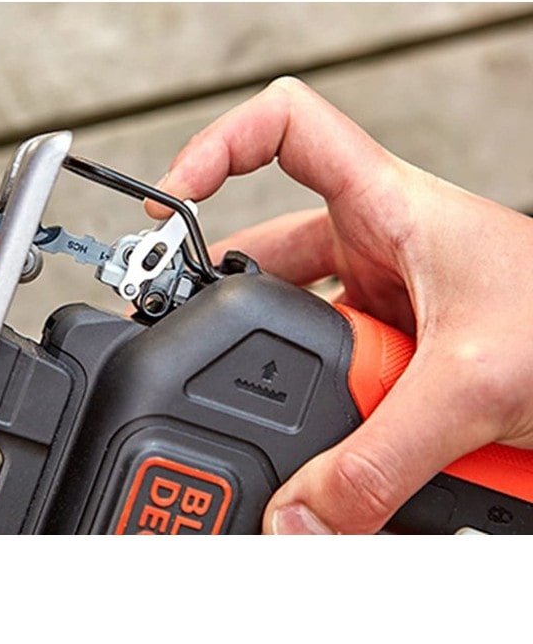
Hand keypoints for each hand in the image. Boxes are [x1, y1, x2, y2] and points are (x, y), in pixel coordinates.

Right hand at [152, 77, 532, 533]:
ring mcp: (376, 293)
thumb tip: (297, 514)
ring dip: (272, 365)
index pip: (283, 128)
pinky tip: (309, 434)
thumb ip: (382, 457)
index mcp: (387, 204)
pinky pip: (321, 364)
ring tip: (254, 408)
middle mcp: (373, 240)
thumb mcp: (474, 382)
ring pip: (289, 317)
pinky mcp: (385, 341)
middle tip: (178, 339)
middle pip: (263, 246)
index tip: (170, 207)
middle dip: (218, 296)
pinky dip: (310, 402)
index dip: (214, 148)